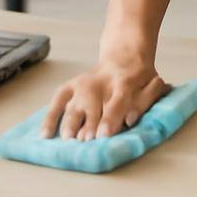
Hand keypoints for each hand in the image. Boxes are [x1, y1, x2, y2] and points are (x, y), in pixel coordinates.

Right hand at [39, 40, 172, 140]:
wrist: (124, 55)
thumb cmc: (139, 77)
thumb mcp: (152, 83)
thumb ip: (145, 101)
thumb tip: (131, 120)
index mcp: (123, 82)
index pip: (116, 101)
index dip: (110, 118)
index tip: (104, 135)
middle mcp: (100, 83)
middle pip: (93, 107)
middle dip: (89, 125)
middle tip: (85, 142)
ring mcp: (83, 84)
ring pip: (74, 105)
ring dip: (70, 123)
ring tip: (67, 140)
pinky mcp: (71, 86)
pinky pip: (57, 100)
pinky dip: (50, 117)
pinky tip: (45, 135)